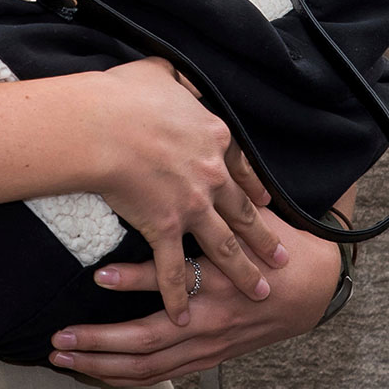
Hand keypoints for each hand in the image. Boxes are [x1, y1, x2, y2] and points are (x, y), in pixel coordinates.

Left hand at [48, 213, 341, 386]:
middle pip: (148, 341)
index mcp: (218, 278)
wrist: (315, 286)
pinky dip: (128, 376)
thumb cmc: (272, 243)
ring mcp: (208, 345)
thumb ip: (208, 198)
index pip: (171, 281)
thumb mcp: (244, 215)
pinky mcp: (209, 357)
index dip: (135, 280)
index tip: (98, 275)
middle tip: (59, 339)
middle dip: (100, 343)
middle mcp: (210, 319)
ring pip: (149, 365)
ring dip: (103, 366)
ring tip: (63, 359)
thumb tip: (163, 166)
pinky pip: (162, 373)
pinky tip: (99, 374)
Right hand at [92, 58, 287, 324]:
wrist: (103, 126)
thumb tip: (175, 75)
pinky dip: (178, 295)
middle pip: (243, 211)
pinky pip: (173, 269)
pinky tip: (183, 315)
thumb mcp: (161, 72)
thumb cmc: (125, 95)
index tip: (266, 200)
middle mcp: (210, 175)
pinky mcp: (163, 227)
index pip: (242, 165)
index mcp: (213, 136)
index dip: (254, 185)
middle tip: (284, 257)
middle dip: (265, 237)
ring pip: (224, 246)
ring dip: (243, 272)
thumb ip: (176, 79)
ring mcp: (191, 205)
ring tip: (261, 292)